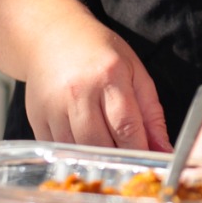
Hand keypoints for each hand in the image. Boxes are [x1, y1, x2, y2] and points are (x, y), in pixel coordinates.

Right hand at [21, 21, 169, 152]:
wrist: (51, 36)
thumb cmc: (99, 54)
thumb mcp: (135, 74)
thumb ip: (151, 115)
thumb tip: (164, 151)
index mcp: (109, 76)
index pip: (127, 128)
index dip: (140, 152)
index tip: (150, 166)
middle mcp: (78, 92)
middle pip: (101, 145)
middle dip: (119, 159)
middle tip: (130, 165)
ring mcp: (53, 107)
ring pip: (79, 152)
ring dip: (97, 161)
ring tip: (109, 156)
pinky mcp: (36, 119)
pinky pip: (59, 151)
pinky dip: (75, 156)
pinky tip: (86, 147)